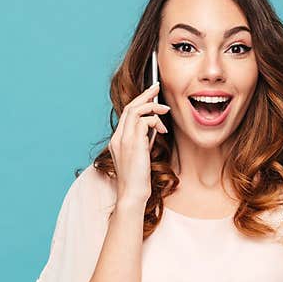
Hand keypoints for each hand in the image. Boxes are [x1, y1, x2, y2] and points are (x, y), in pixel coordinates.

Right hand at [109, 81, 170, 203]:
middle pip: (129, 107)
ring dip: (152, 106)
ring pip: (135, 109)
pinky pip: (143, 120)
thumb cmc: (138, 179)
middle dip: (145, 95)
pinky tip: (163, 129)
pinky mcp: (132, 143)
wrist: (132, 194)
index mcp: (117, 140)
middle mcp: (118, 137)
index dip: (139, 101)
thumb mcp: (141, 155)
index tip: (150, 95)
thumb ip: (144, 139)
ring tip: (165, 111)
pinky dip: (155, 120)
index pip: (127, 114)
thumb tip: (155, 126)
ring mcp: (123, 139)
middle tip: (157, 87)